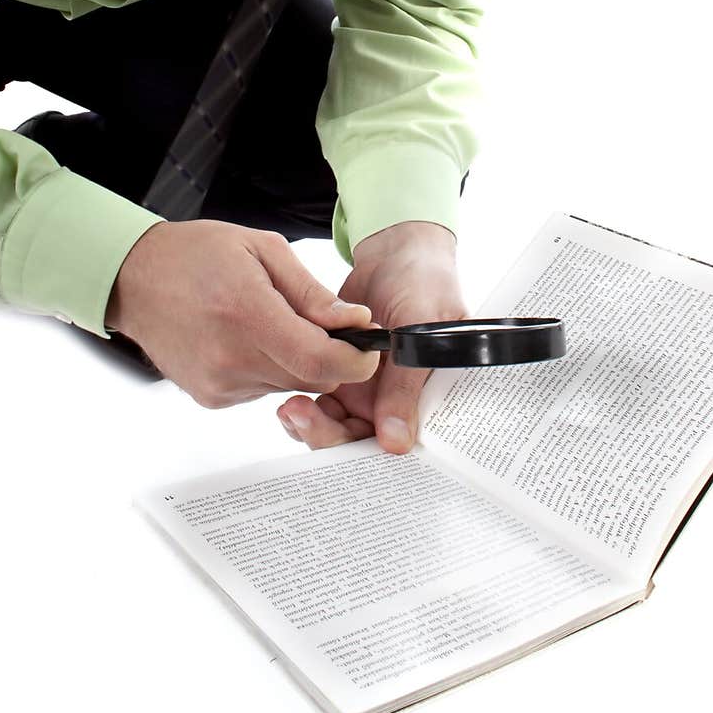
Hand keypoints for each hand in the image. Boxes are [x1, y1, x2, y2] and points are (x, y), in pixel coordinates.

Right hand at [105, 220, 380, 407]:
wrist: (134, 279)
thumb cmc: (195, 255)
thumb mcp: (263, 250)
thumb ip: (311, 292)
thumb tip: (353, 321)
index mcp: (247, 313)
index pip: (319, 359)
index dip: (355, 359)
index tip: (366, 346)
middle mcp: (231, 357)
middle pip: (312, 378)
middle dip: (330, 355)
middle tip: (322, 324)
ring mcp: (219, 383)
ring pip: (290, 385)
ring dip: (298, 361)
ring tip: (273, 322)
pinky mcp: (211, 397)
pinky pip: (263, 389)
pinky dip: (270, 368)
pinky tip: (249, 339)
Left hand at [277, 221, 465, 453]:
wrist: (397, 254)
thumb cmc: (426, 283)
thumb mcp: (420, 327)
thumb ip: (406, 383)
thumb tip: (395, 442)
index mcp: (426, 398)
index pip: (403, 443)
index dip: (374, 458)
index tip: (345, 450)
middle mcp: (395, 401)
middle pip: (361, 440)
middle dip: (330, 438)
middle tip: (304, 418)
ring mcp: (366, 391)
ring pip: (336, 428)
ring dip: (312, 426)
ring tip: (291, 409)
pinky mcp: (337, 376)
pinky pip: (318, 404)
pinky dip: (302, 408)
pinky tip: (286, 401)